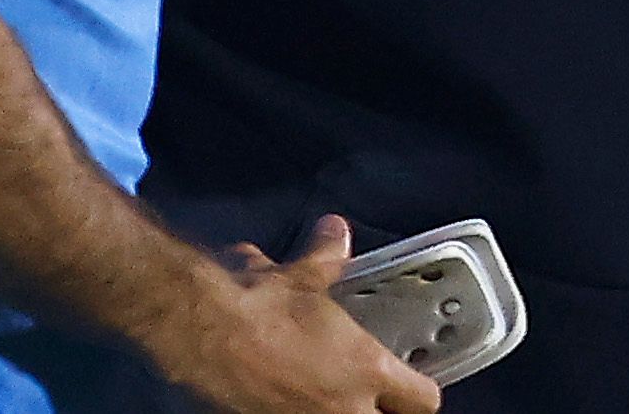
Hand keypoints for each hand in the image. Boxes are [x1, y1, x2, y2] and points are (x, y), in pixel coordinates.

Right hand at [152, 216, 441, 413]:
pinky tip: (283, 391)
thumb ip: (327, 257)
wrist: (206, 332)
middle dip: (382, 408)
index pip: (423, 399)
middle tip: (371, 393)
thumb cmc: (259, 306)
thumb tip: (335, 232)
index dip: (419, 388)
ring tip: (322, 390)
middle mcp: (345, 410)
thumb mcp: (301, 275)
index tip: (411, 379)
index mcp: (367, 371)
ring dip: (338, 408)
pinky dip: (294, 406)